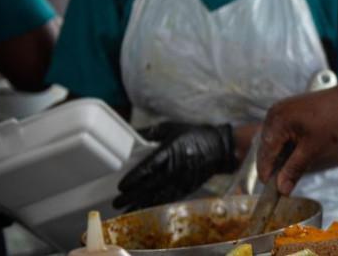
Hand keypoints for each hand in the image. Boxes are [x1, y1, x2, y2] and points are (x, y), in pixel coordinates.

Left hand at [113, 122, 236, 210]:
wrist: (220, 147)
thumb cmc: (194, 135)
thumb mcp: (172, 128)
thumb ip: (151, 132)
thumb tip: (133, 134)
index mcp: (170, 150)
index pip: (149, 167)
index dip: (134, 178)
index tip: (121, 186)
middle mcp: (175, 167)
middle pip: (150, 185)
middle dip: (132, 196)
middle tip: (117, 202)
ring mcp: (181, 179)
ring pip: (158, 195)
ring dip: (141, 204)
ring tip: (126, 211)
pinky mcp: (187, 187)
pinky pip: (168, 198)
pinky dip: (155, 206)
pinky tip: (144, 210)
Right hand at [257, 79, 337, 193]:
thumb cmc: (331, 121)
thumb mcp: (312, 149)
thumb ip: (294, 169)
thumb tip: (282, 189)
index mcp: (276, 122)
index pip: (265, 154)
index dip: (267, 174)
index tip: (271, 191)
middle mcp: (273, 114)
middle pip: (266, 147)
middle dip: (273, 165)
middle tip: (282, 183)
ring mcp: (279, 110)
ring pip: (272, 140)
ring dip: (279, 155)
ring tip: (289, 169)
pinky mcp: (286, 110)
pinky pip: (278, 132)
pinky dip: (284, 144)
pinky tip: (294, 153)